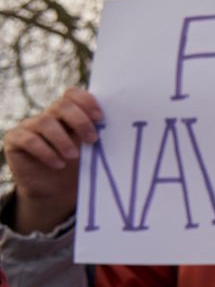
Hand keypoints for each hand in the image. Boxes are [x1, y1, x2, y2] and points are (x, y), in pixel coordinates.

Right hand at [2, 88, 102, 233]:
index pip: (73, 94)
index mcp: (69, 114)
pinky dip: (45, 151)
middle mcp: (49, 116)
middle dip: (80, 121)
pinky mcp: (15, 140)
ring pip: (44, 121)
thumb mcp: (92, 152)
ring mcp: (30, 126)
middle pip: (62, 106)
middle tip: (92, 140)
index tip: (100, 118)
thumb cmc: (79, 168)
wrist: (56, 192)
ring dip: (62, 139)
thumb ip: (102, 137)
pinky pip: (28, 139)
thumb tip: (128, 129)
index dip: (86, 101)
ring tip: (73, 156)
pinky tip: (58, 164)